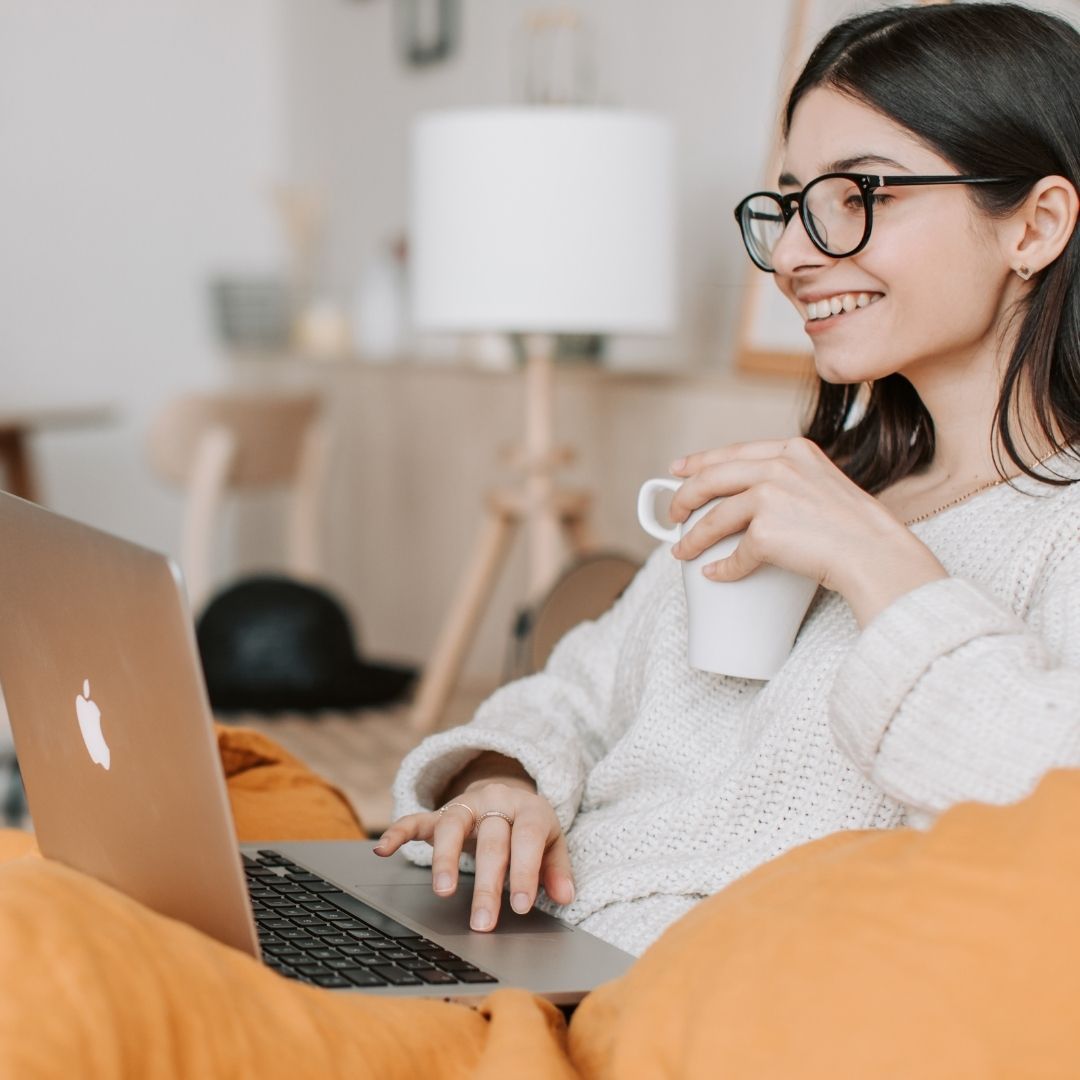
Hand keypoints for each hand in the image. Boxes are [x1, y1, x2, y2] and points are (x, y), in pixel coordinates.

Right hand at [374, 780, 574, 932]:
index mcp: (528, 809)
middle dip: (487, 883)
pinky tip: (384, 850)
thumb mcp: (553, 842)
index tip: (521, 907)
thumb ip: (557, 869)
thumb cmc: (530, 828)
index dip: (525, 872)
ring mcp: (466, 805)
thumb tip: (566, 897)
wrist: (508, 794)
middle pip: (491, 840)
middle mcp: (496, 802)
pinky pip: (416, 819)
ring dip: (446, 858)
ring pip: (452, 825)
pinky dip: (398, 832)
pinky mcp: (440, 813)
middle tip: (483, 921)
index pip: (527, 839)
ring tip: (443, 892)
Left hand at [668, 437, 946, 625]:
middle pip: (712, 478)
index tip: (678, 470)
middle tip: (673, 514)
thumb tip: (751, 497)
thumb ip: (791, 480)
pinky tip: (716, 574)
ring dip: (692, 537)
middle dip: (684, 497)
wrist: (877, 554)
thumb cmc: (857, 528)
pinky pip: (735, 554)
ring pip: (715, 517)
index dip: (700, 461)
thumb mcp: (824, 483)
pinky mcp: (767, 531)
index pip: (734, 451)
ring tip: (681, 551)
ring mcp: (771, 496)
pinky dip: (723, 568)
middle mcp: (779, 466)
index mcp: (793, 450)